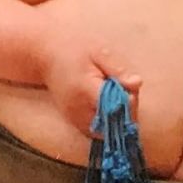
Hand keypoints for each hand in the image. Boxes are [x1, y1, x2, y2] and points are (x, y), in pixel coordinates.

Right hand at [33, 3, 141, 135]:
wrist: (46, 55)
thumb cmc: (75, 49)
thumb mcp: (99, 51)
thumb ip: (118, 68)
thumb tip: (137, 84)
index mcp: (85, 90)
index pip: (116, 108)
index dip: (130, 100)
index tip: (130, 85)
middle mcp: (78, 110)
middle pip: (114, 122)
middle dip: (127, 109)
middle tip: (123, 86)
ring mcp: (74, 119)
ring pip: (107, 131)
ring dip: (118, 117)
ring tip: (114, 94)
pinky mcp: (74, 123)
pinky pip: (97, 132)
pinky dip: (108, 122)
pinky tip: (108, 103)